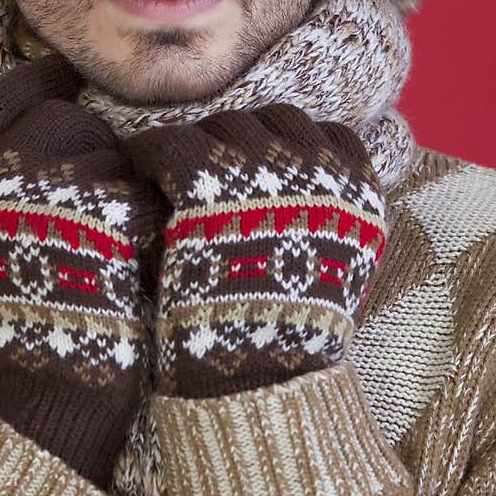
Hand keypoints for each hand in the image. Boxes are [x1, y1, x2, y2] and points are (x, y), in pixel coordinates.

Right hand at [0, 53, 160, 488]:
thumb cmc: (28, 316)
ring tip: (116, 242)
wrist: (49, 388)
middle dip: (90, 145)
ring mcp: (42, 192)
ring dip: (124, 183)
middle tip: (103, 183)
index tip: (65, 80)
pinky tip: (136, 258)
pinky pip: (137, 189)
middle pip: (59, 116)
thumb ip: (5, 175)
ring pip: (106, 149)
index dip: (36, 84)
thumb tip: (53, 111)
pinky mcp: (95, 214)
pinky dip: (145, 218)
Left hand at [124, 104, 386, 397]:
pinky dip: (149, 153)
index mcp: (359, 196)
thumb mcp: (337, 277)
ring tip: (167, 162)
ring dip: (196, 144)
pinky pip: (172, 144)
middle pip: (277, 121)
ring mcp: (266, 171)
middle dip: (243, 138)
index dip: (293, 147)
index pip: (332, 138)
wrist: (257, 375)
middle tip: (210, 160)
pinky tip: (135, 167)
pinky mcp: (209, 181)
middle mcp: (320, 173)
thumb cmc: (291, 338)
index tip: (265, 161)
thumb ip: (329, 226)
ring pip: (223, 125)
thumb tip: (313, 197)